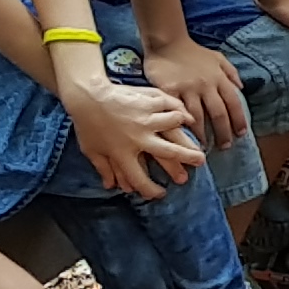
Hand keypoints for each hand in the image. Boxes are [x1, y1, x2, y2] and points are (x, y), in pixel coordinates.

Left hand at [60, 75, 204, 199]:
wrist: (88, 95)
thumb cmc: (87, 124)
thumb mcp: (92, 150)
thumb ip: (104, 168)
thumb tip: (112, 186)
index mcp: (123, 153)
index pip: (139, 178)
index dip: (151, 190)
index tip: (161, 194)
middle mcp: (139, 137)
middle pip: (169, 152)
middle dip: (187, 158)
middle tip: (200, 162)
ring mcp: (146, 117)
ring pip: (174, 124)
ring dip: (186, 132)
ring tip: (196, 137)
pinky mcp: (149, 100)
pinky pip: (170, 105)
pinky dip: (181, 110)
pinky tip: (188, 116)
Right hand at [143, 37, 250, 147]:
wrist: (167, 42)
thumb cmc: (193, 52)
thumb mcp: (217, 58)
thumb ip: (230, 72)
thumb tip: (241, 88)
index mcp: (219, 78)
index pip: (234, 102)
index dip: (239, 120)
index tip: (241, 134)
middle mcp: (206, 84)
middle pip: (219, 113)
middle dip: (223, 132)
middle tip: (225, 147)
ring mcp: (187, 88)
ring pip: (198, 116)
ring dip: (202, 134)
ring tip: (203, 148)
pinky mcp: (169, 90)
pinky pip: (176, 111)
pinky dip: (180, 124)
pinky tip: (182, 136)